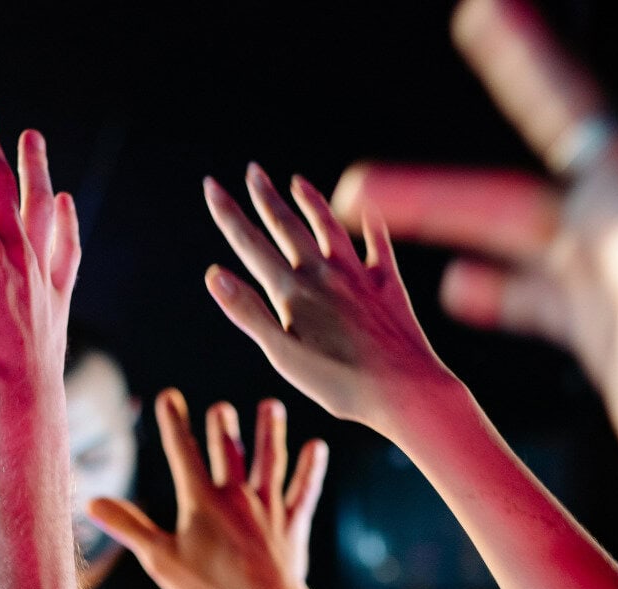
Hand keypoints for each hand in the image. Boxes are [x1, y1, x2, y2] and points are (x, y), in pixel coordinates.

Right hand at [0, 102, 78, 411]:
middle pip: (0, 185)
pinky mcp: (57, 298)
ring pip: (39, 208)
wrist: (17, 407)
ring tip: (31, 137)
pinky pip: (65, 248)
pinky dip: (65, 221)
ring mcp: (40, 275)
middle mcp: (13, 255)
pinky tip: (64, 203)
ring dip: (34, 169)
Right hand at [86, 389, 327, 588]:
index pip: (183, 453)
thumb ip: (128, 527)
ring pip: (269, 462)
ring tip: (270, 406)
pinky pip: (303, 492)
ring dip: (269, 433)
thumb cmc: (210, 588)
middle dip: (223, 428)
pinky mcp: (292, 525)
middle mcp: (236, 496)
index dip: (174, 422)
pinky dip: (310, 470)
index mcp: (202, 501)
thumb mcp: (161, 558)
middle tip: (221, 408)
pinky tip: (318, 447)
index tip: (168, 395)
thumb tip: (92, 502)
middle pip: (229, 452)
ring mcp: (268, 508)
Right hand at [202, 165, 462, 441]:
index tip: (211, 185)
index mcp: (293, 292)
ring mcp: (357, 276)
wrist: (406, 389)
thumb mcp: (282, 355)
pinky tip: (369, 212)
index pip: (251, 244)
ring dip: (311, 202)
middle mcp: (323, 274)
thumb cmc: (340, 382)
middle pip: (288, 226)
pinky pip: (378, 245)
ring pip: (329, 227)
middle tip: (252, 170)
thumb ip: (248, 312)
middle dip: (266, 196)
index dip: (228, 213)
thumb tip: (214, 274)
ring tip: (297, 181)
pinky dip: (372, 225)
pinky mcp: (388, 286)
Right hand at [327, 0, 617, 515]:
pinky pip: (535, 299)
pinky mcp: (603, 330)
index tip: (484, 8)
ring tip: (369, 230)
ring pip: (507, 240)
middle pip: (505, 192)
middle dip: (428, 185)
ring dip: (439, 228)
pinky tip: (455, 288)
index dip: (522, 56)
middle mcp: (617, 229)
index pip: (566, 108)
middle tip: (353, 183)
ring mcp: (607, 282)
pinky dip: (494, 290)